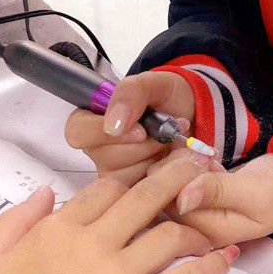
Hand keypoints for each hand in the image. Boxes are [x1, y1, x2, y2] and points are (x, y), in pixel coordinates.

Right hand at [65, 71, 194, 184]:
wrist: (195, 113)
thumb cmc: (166, 97)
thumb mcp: (151, 83)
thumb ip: (129, 94)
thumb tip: (113, 125)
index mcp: (90, 121)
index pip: (77, 133)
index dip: (105, 133)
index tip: (140, 130)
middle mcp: (97, 150)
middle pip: (105, 158)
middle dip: (143, 146)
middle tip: (164, 133)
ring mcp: (114, 172)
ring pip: (124, 176)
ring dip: (155, 158)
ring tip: (169, 144)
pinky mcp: (132, 189)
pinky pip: (141, 190)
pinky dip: (163, 175)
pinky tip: (171, 160)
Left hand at [151, 150, 272, 247]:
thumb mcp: (251, 192)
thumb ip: (216, 192)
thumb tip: (180, 197)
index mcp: (209, 233)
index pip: (170, 206)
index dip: (176, 178)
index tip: (201, 161)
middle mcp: (198, 224)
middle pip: (163, 194)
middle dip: (177, 167)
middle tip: (203, 155)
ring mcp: (199, 208)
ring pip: (168, 181)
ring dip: (182, 161)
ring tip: (208, 155)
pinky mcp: (202, 191)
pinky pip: (180, 175)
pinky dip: (190, 160)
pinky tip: (209, 157)